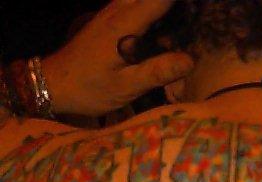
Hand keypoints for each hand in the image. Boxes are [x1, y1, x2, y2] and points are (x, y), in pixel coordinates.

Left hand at [42, 0, 193, 116]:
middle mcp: (119, 11)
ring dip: (163, 6)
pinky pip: (137, 3)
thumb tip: (190, 60)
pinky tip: (166, 25)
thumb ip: (157, 72)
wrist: (53, 83)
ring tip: (187, 19)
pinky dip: (153, 8)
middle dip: (175, 5)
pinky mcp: (110, 18)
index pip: (160, 0)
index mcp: (125, 25)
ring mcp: (112, 11)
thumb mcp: (124, 87)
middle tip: (198, 16)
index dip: (183, 3)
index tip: (204, 9)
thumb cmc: (88, 88)